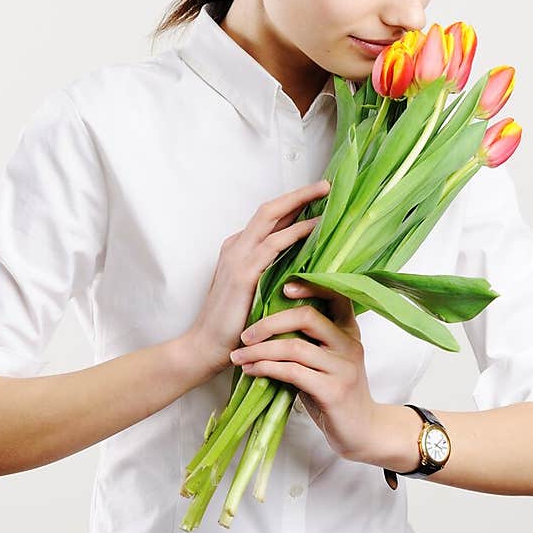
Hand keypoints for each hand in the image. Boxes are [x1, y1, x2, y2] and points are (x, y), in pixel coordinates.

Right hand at [185, 179, 330, 377]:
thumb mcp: (256, 292)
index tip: (318, 197)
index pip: (269, 218)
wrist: (205, 348)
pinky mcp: (242, 274)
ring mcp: (238, 258)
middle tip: (327, 185)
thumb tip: (306, 266)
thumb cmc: (233, 326)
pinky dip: (296, 233)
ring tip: (327, 196)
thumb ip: (274, 274)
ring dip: (301, 205)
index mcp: (238, 249)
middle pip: (270, 209)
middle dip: (300, 194)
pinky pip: (274, 245)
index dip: (293, 204)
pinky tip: (315, 229)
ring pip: (272, 218)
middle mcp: (236, 247)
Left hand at [228, 279, 380, 461]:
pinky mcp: (334, 390)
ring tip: (238, 357)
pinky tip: (252, 371)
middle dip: (269, 323)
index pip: (335, 294)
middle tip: (244, 335)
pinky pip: (293, 372)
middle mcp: (349, 344)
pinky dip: (266, 368)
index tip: (282, 288)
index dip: (309, 285)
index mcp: (349, 331)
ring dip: (259, 351)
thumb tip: (264, 324)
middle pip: (307, 317)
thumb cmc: (335, 393)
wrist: (361, 431)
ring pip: (294, 347)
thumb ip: (307, 341)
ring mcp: (343, 367)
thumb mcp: (325, 361)